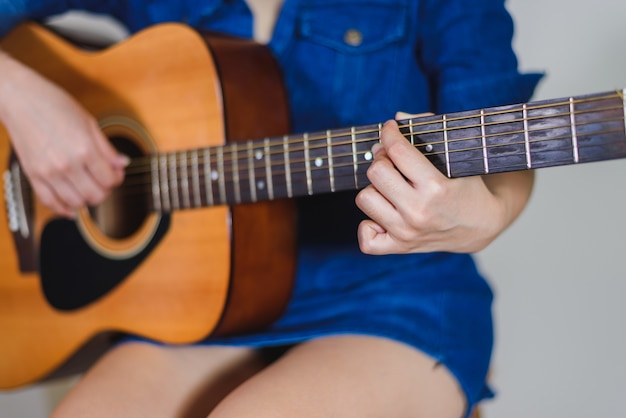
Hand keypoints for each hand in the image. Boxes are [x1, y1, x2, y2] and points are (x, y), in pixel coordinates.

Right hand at [0, 51, 127, 217]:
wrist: (19, 98)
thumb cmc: (53, 104)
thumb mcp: (89, 122)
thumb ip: (107, 148)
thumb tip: (123, 164)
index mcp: (84, 149)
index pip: (110, 180)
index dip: (117, 178)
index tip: (115, 173)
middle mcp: (67, 164)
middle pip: (96, 195)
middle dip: (104, 191)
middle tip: (103, 181)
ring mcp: (48, 172)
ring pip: (76, 203)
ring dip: (86, 199)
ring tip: (87, 188)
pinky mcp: (33, 175)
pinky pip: (50, 202)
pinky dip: (63, 208)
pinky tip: (71, 206)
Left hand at [355, 118, 533, 254]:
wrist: (481, 226)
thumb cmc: (467, 187)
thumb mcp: (457, 157)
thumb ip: (428, 130)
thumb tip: (398, 117)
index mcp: (435, 187)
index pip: (397, 150)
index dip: (390, 133)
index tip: (390, 129)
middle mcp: (418, 212)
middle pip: (376, 173)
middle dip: (382, 160)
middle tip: (392, 161)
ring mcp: (407, 232)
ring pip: (365, 198)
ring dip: (375, 189)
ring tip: (391, 188)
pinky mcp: (401, 247)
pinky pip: (366, 239)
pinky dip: (369, 226)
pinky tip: (383, 214)